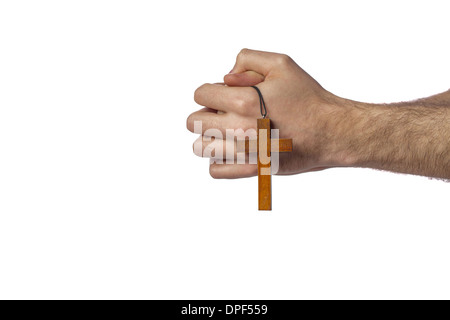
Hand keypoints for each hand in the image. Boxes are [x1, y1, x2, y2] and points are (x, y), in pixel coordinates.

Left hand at [187, 49, 343, 177]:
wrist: (330, 132)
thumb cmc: (308, 98)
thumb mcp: (281, 64)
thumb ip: (247, 60)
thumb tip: (225, 77)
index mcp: (244, 100)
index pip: (200, 94)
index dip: (210, 91)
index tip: (223, 95)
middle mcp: (239, 127)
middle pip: (193, 122)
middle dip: (205, 114)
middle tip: (223, 113)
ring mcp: (244, 151)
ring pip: (200, 147)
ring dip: (208, 138)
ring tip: (225, 133)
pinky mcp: (252, 169)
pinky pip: (216, 170)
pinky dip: (218, 160)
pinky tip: (231, 151)